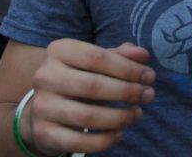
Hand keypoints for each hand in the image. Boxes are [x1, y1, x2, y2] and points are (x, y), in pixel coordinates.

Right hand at [22, 40, 155, 154]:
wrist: (44, 106)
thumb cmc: (80, 76)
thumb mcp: (98, 61)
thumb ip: (121, 55)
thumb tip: (142, 55)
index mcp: (60, 50)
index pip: (98, 57)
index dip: (128, 68)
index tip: (150, 77)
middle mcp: (46, 76)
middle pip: (93, 86)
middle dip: (128, 92)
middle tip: (149, 96)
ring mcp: (41, 106)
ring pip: (87, 116)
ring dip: (119, 117)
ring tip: (137, 114)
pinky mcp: (43, 132)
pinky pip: (77, 141)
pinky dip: (103, 141)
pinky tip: (119, 134)